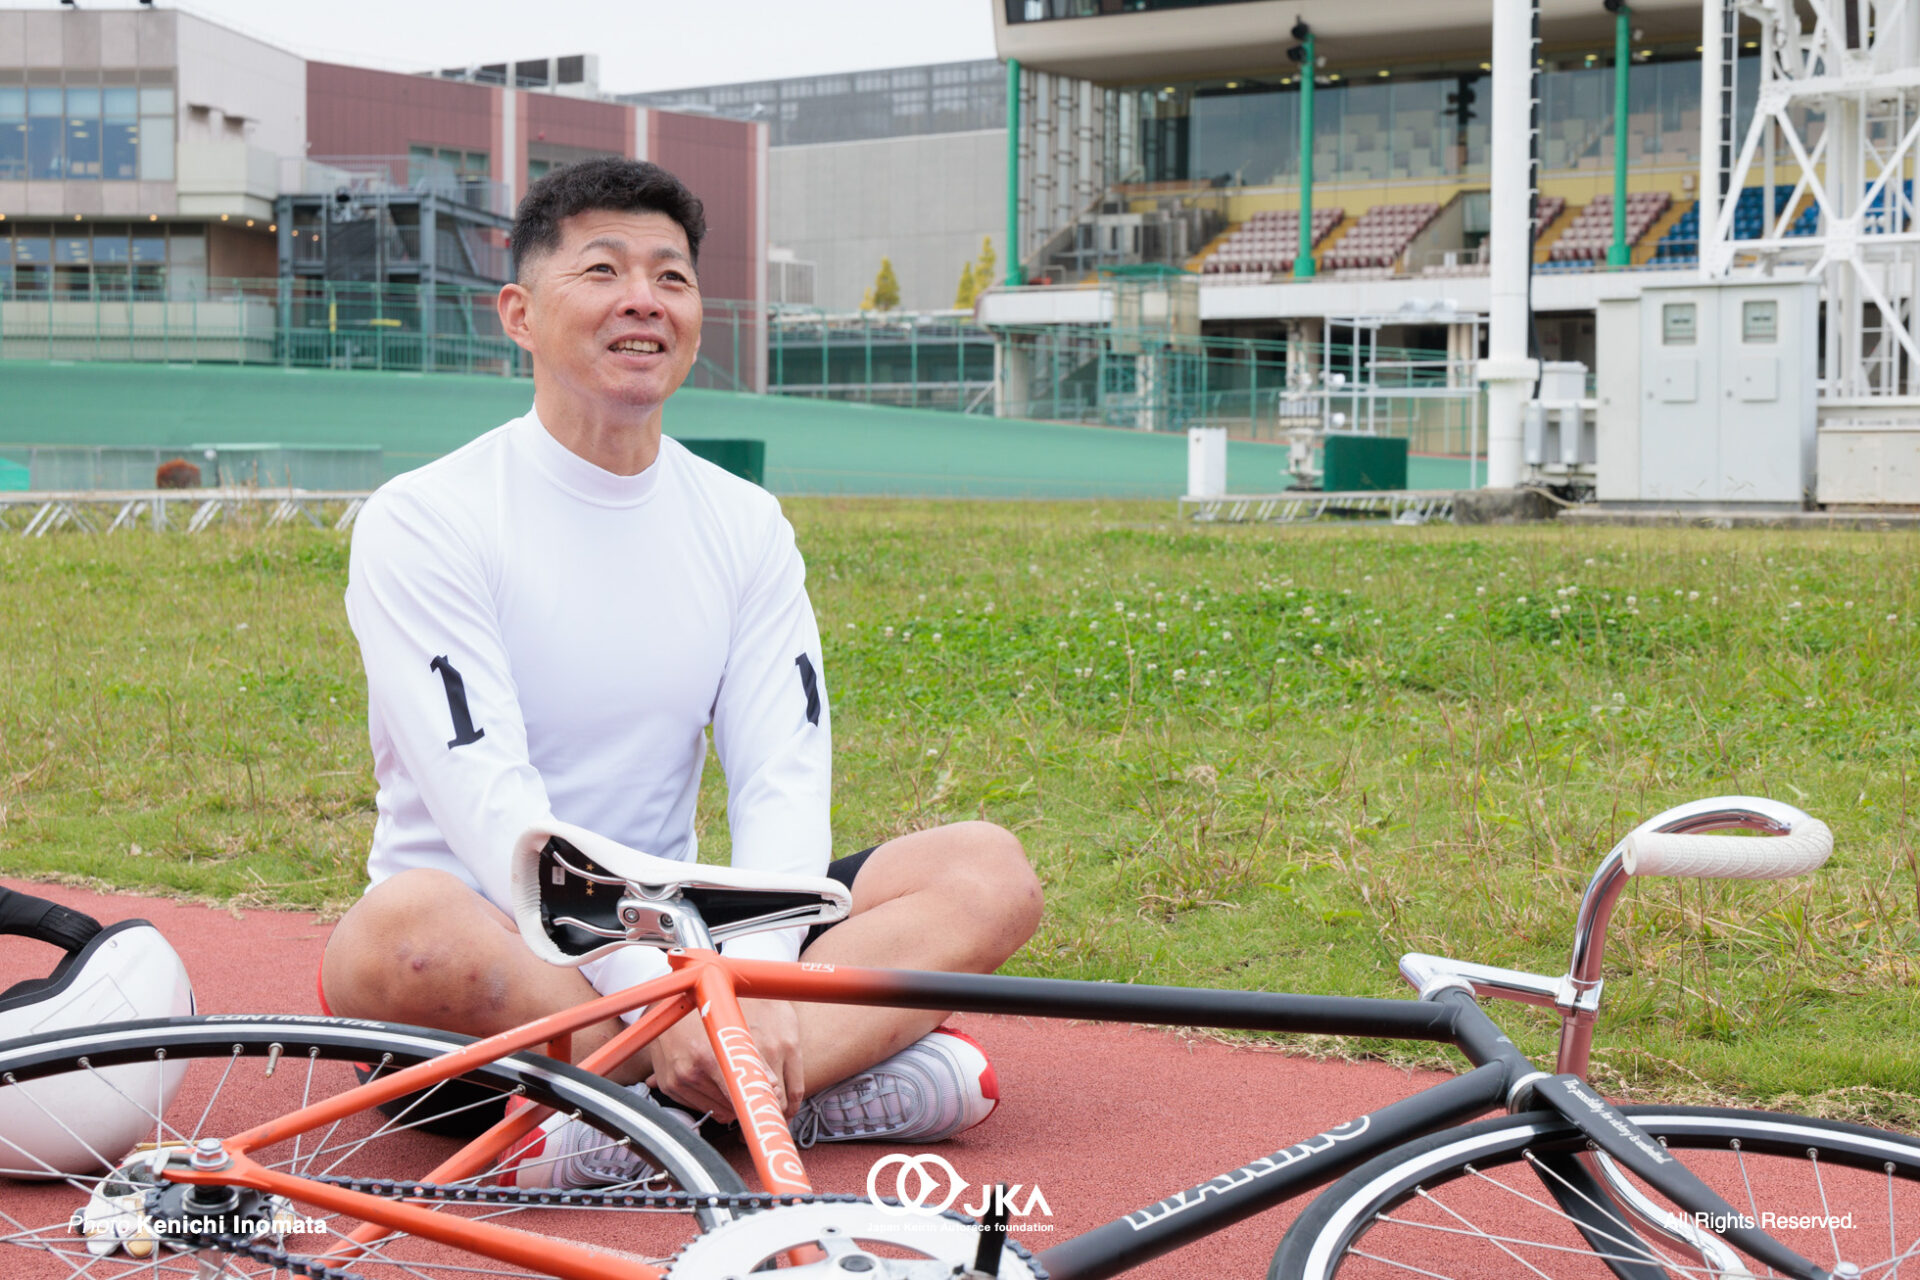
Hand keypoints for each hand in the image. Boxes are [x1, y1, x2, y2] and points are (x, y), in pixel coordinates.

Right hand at [647, 998, 804, 1123]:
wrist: (664, 1009)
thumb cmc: (703, 1013)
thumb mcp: (733, 1029)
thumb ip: (754, 1058)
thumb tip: (775, 1087)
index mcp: (708, 1058)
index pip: (740, 1096)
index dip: (756, 1100)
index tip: (767, 1102)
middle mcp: (690, 1073)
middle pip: (731, 1107)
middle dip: (745, 1099)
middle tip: (753, 1086)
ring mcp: (678, 1082)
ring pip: (718, 1111)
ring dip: (730, 1102)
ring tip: (733, 1079)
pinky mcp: (670, 1087)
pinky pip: (701, 1108)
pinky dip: (713, 1100)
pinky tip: (715, 1080)